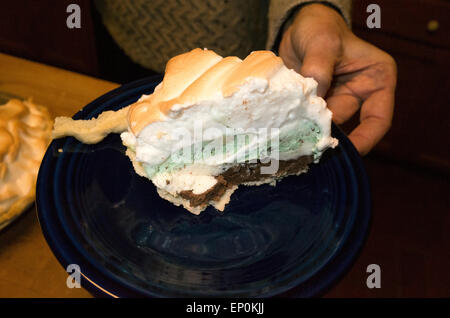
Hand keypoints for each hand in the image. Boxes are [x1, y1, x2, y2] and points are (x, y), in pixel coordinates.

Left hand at [278, 4, 396, 154]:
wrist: (298, 28)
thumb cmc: (320, 27)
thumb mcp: (322, 41)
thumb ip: (318, 68)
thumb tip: (312, 100)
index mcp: (376, 80)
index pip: (378, 118)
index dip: (365, 139)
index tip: (346, 151)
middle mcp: (359, 94)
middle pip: (346, 124)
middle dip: (327, 136)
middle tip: (307, 147)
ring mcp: (336, 101)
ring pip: (324, 125)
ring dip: (309, 132)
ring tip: (292, 139)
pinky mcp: (315, 105)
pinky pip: (308, 120)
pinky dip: (297, 125)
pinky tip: (284, 130)